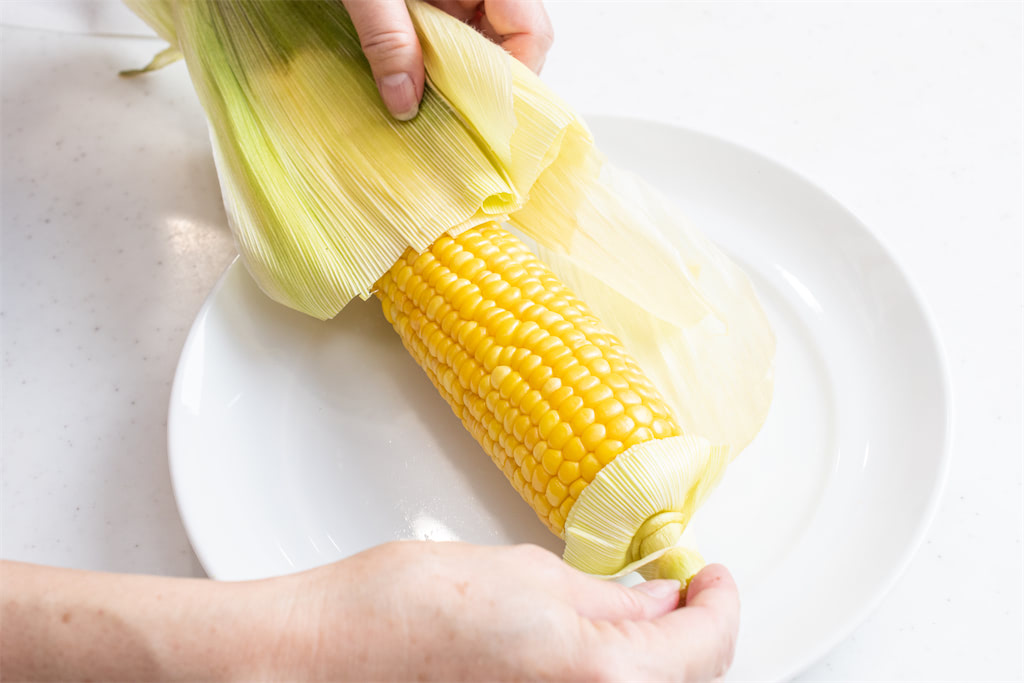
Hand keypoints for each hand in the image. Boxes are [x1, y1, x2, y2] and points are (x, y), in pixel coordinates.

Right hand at [270, 541, 738, 681]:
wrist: (318, 661)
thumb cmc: (396, 614)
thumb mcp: (523, 575)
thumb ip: (606, 598)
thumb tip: (657, 602)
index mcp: (601, 678)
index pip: (706, 645)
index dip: (719, 602)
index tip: (711, 577)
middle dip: (691, 635)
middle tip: (678, 592)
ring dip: (654, 662)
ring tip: (634, 617)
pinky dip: (610, 679)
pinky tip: (590, 654)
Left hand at [342, 0, 553, 119]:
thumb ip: (386, 36)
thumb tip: (403, 100)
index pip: (532, 32)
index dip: (515, 77)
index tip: (482, 113)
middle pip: (512, 45)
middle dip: (482, 84)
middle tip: (448, 114)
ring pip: (482, 46)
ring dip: (456, 77)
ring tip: (425, 99)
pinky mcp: (438, 0)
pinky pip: (452, 37)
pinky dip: (435, 62)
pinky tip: (412, 78)